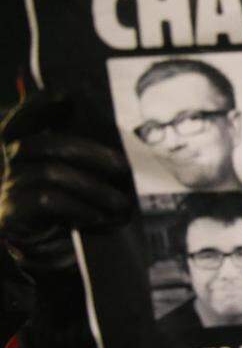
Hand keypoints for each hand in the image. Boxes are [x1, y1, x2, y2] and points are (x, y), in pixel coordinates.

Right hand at [0, 91, 132, 271]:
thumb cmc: (70, 208)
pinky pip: (48, 200)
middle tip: (122, 167)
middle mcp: (12, 164)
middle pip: (43, 145)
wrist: (47, 251)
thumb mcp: (77, 179)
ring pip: (51, 173)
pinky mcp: (13, 213)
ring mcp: (9, 188)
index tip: (66, 96)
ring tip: (120, 203)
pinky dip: (79, 207)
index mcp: (25, 149)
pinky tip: (98, 217)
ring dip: (93, 188)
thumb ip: (85, 158)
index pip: (20, 121)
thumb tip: (123, 146)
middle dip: (89, 152)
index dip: (37, 105)